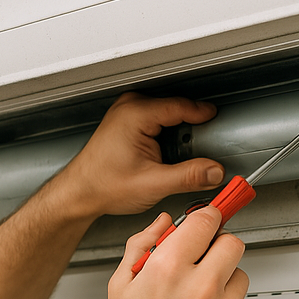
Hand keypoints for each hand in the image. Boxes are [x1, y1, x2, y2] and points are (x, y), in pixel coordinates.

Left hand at [55, 92, 225, 220]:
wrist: (80, 193)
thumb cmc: (102, 186)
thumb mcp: (152, 184)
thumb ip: (187, 177)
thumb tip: (213, 172)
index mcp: (136, 114)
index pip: (181, 105)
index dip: (203, 115)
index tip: (218, 123)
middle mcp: (130, 107)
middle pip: (175, 108)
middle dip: (191, 127)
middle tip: (205, 145)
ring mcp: (127, 112)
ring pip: (166, 114)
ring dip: (178, 131)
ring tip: (183, 153)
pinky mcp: (127, 122)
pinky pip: (156, 120)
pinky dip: (166, 134)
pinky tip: (167, 152)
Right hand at [103, 207, 247, 298]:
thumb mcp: (120, 288)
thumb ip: (142, 246)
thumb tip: (162, 224)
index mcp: (169, 268)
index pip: (206, 220)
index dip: (205, 219)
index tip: (205, 222)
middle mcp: (201, 286)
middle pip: (232, 242)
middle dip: (217, 247)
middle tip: (203, 260)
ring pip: (240, 274)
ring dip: (224, 279)